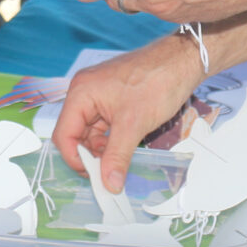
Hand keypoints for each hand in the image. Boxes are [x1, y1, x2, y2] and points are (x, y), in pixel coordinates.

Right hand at [50, 37, 205, 192]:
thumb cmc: (157, 82)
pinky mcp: (113, 99)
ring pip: (90, 131)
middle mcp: (85, 92)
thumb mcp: (134, 124)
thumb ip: (117, 156)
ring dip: (101, 150)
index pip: (64, 134)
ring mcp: (99, 95)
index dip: (75, 158)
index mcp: (81, 92)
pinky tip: (123, 150)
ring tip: (118, 164)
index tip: (93, 177)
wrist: (181, 62)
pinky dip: (110, 140)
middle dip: (89, 155)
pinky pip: (103, 125)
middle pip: (75, 133)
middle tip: (106, 176)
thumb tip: (109, 185)